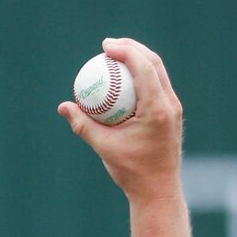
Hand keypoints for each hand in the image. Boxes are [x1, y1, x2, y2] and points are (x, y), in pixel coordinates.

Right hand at [60, 38, 183, 202]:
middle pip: (154, 63)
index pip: (144, 68)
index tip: (106, 47)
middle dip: (132, 48)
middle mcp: (170, 104)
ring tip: (115, 56)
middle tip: (109, 45)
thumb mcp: (104, 147)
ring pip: (158, 72)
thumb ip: (83, 125)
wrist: (158, 190)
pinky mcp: (171, 113)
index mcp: (157, 109)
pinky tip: (122, 80)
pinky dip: (140, 76)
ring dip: (137, 59)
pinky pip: (156, 86)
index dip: (126, 51)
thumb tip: (64, 107)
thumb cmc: (132, 172)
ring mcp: (173, 107)